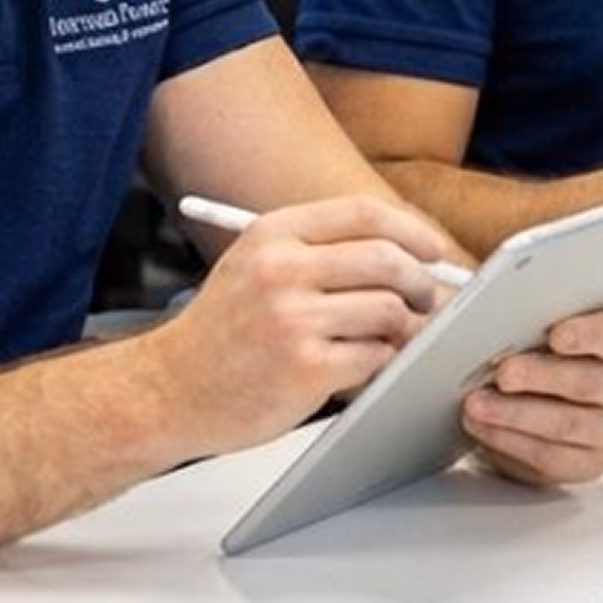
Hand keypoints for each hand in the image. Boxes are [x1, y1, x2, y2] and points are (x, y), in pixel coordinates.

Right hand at [150, 195, 460, 453]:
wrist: (169, 389)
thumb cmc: (223, 332)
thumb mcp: (256, 266)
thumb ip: (322, 252)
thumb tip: (410, 253)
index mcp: (272, 234)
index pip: (363, 213)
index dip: (411, 229)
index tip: (433, 249)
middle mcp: (280, 269)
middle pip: (387, 259)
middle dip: (421, 281)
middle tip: (426, 301)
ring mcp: (292, 319)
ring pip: (390, 311)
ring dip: (403, 329)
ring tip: (389, 340)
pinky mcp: (304, 368)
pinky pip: (376, 356)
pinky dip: (381, 363)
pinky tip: (361, 367)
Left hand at [462, 306, 602, 486]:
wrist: (534, 389)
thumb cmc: (542, 343)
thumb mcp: (547, 312)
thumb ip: (557, 293)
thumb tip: (567, 279)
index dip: (588, 333)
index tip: (555, 334)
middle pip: (591, 383)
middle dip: (541, 376)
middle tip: (503, 371)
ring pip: (567, 425)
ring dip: (516, 414)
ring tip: (476, 402)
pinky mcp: (587, 465)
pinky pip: (549, 458)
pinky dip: (510, 441)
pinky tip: (482, 426)